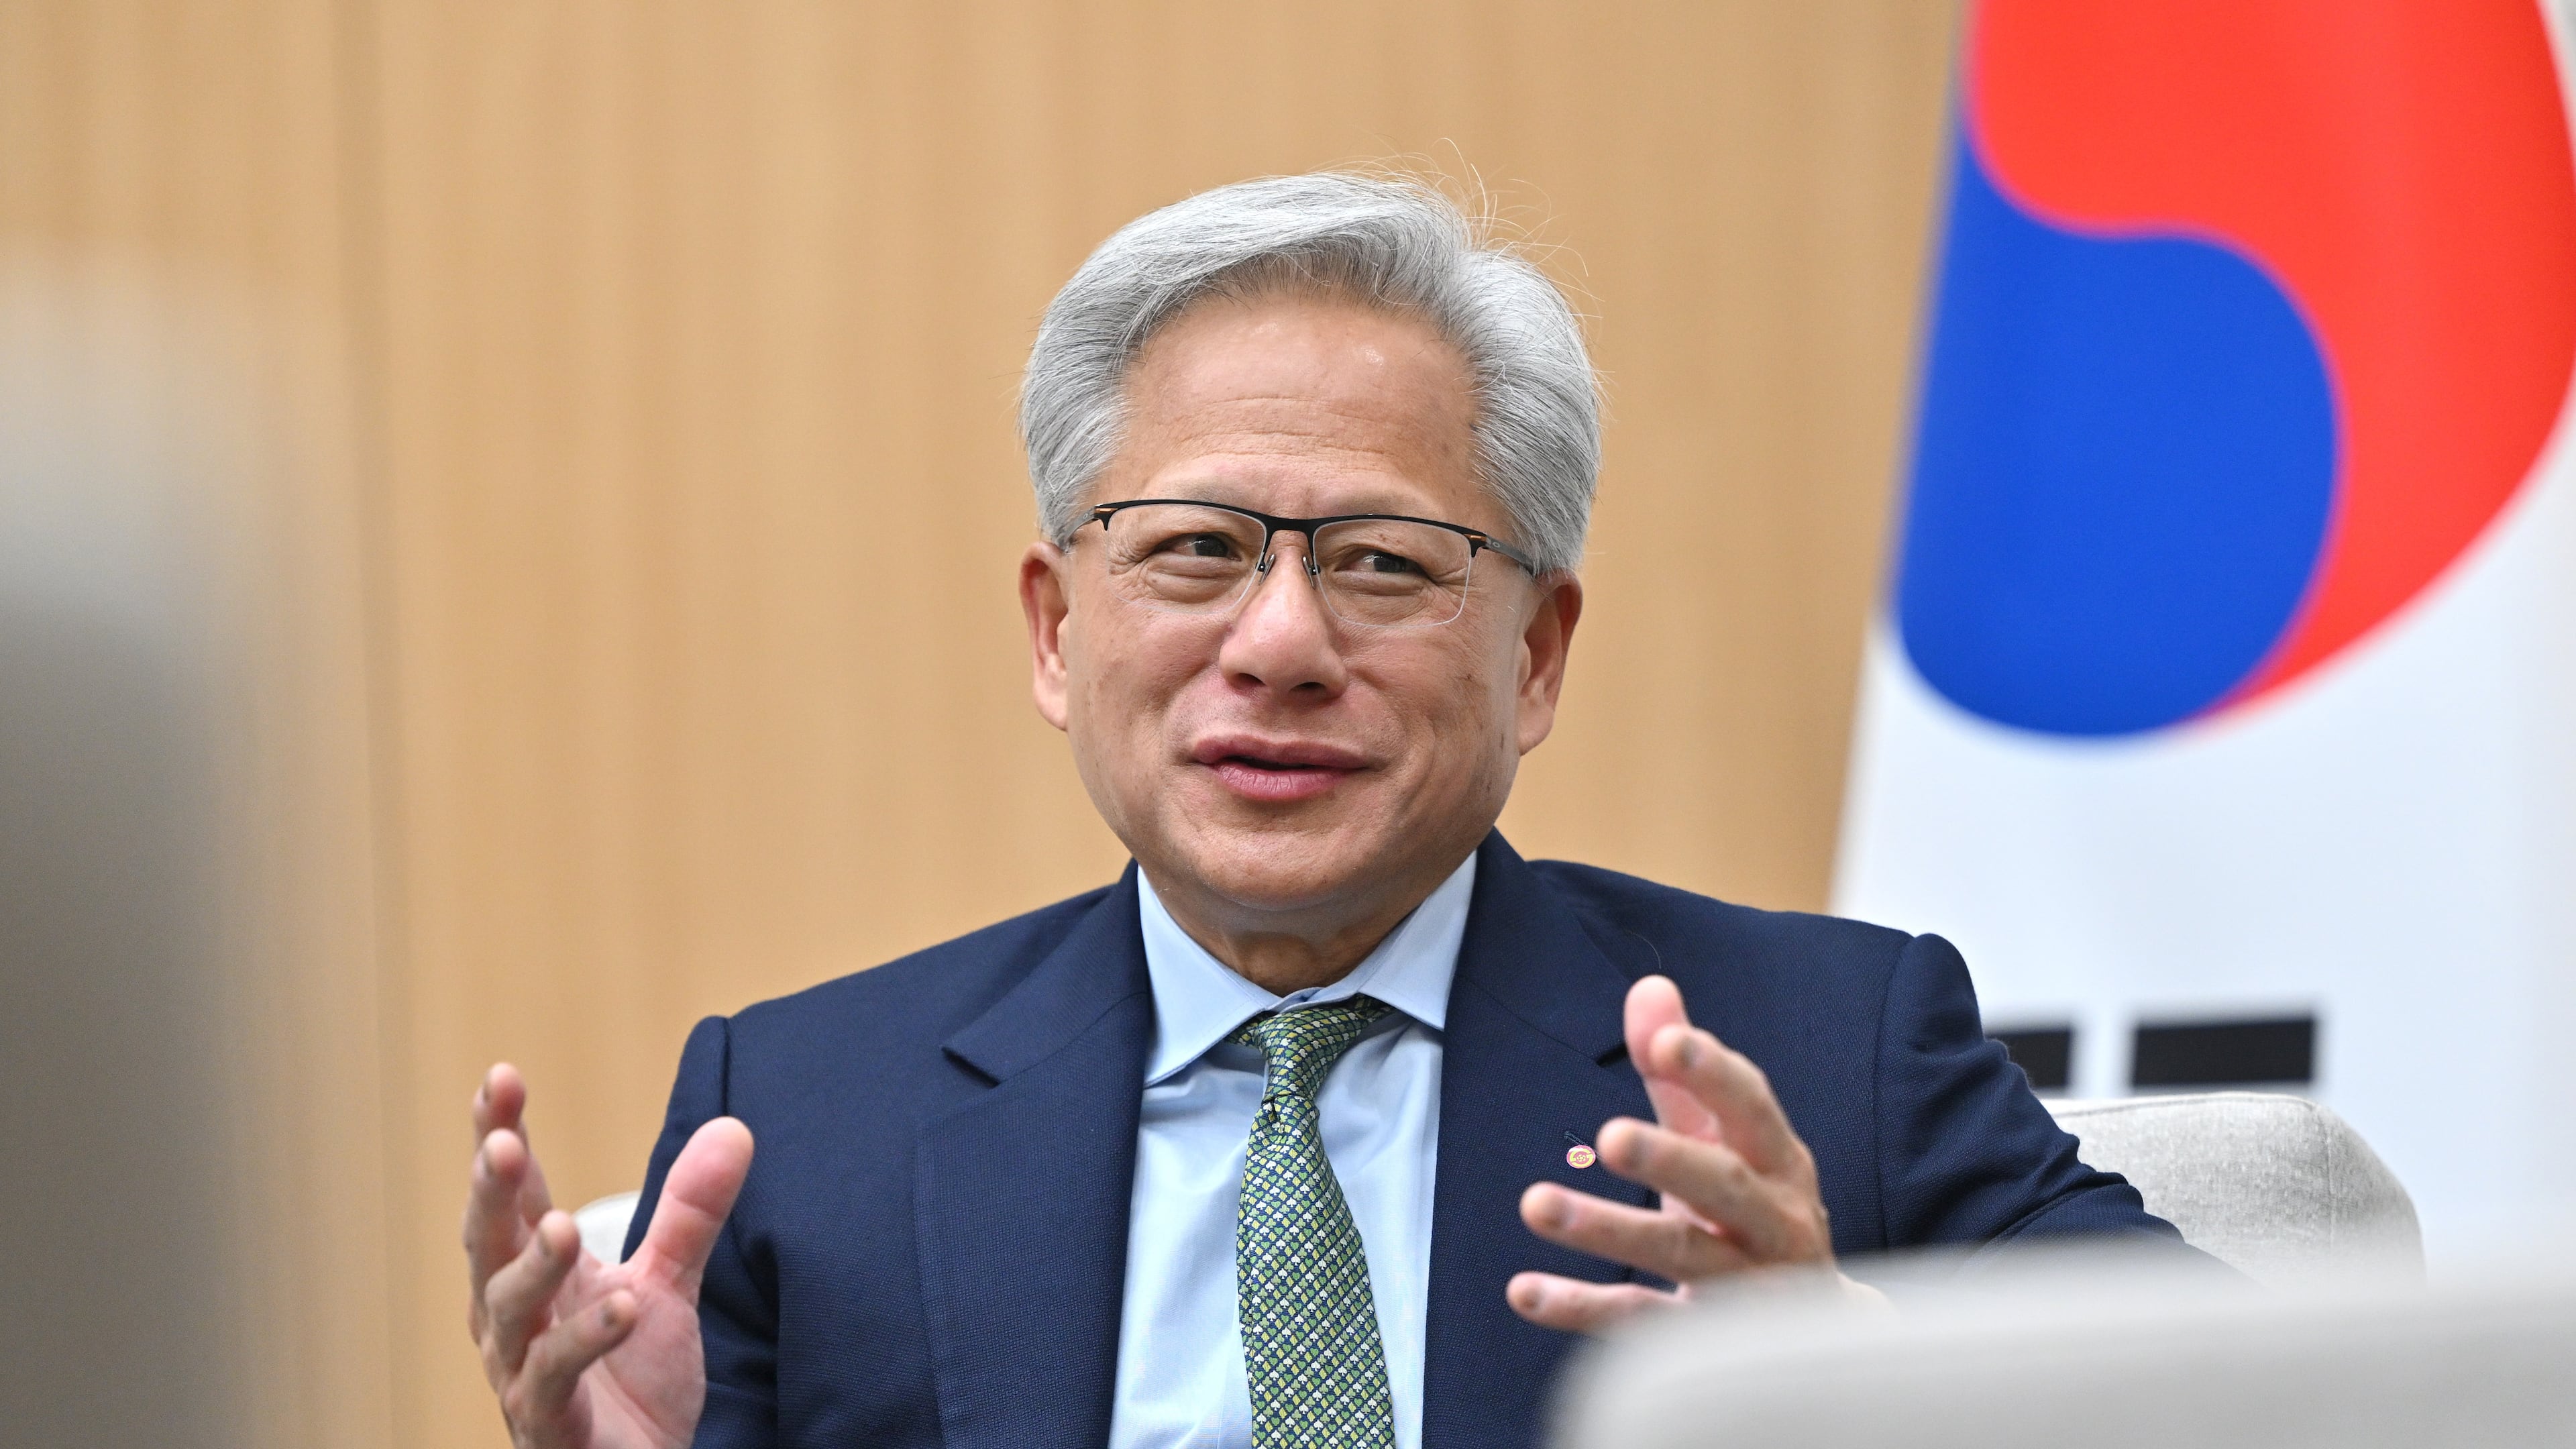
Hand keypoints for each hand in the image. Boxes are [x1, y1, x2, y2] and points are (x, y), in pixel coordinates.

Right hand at [464, 1064, 754, 1448]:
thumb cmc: (632, 1381)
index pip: (513, 1195)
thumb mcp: (667, 1284)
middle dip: (491, 1192)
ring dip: (534, 1267)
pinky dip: (585, 1340)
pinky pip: (555, 1379)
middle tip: (502, 1144)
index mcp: (533, 1271)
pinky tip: (622, 1307)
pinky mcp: (550, 1425)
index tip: (501, 1076)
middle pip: (488, 1243)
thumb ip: (690, 1211)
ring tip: (561, 1226)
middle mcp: (513, 1317)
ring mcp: (522, 1372)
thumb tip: (735, 1125)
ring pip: (510, 1312)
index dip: (500, 1136)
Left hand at [1506, 976, 1882, 1331]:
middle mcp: (1773, 1222)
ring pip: (1680, 1255)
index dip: (1712, 1073)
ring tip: (1536, 1204)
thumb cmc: (1756, 1210)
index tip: (1665, 1042)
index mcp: (1778, 1160)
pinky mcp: (1708, 1338)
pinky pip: (1642, 1320)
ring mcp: (1747, 1287)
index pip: (1752, 1108)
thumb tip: (1649, 986)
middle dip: (1671, 1159)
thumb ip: (1683, 1070)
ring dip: (1608, 1229)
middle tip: (1611, 1136)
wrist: (1819, 1331)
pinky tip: (1524, 1290)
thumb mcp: (1728, 1140)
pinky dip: (1582, 1307)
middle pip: (1726, 1187)